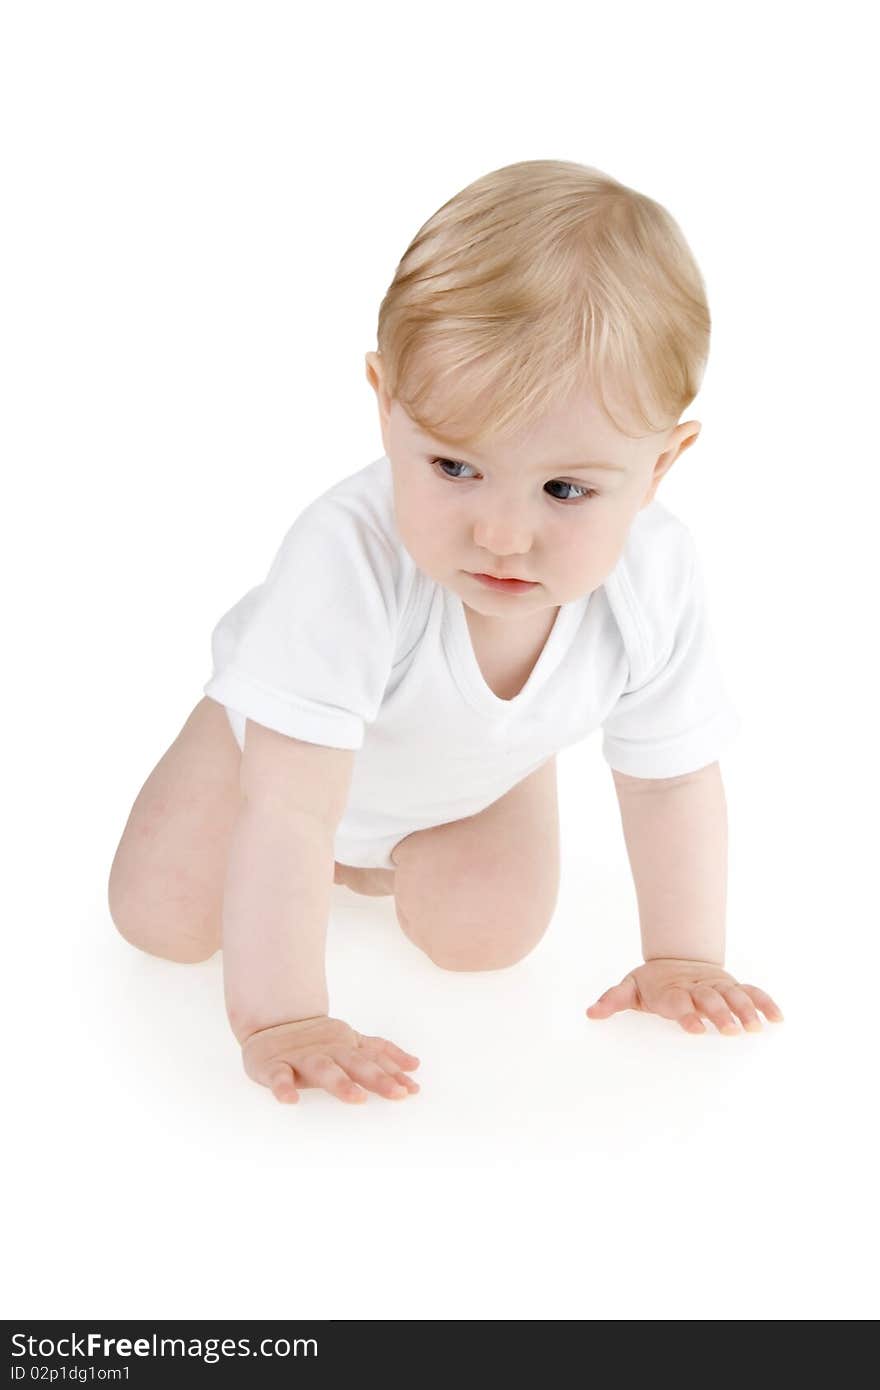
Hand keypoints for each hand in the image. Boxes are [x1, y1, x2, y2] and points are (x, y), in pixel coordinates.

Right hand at [241, 1015, 420, 1103]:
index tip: (413, 1089)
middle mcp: (328, 1051)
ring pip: (323, 1069)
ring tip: (358, 1098)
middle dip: (378, 1078)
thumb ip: (381, 1055)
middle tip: (398, 1094)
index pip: (375, 1059)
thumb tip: (415, 1066)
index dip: (394, 1072)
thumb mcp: (351, 1044)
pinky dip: (283, 1088)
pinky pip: (278, 1077)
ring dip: (341, 1083)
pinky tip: (290, 1101)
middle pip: (356, 1063)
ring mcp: (301, 1058)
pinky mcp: (273, 1066)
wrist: (270, 1025)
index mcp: (347, 1047)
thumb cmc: (317, 1043)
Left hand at [586, 959, 783, 1034]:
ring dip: (746, 1010)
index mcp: (671, 990)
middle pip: (710, 999)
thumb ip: (613, 1000)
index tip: (695, 1028)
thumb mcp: (630, 989)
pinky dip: (765, 1003)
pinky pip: (752, 993)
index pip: (678, 1002)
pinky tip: (778, 1019)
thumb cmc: (652, 983)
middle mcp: (697, 988)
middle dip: (720, 1014)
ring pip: (734, 996)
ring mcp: (716, 986)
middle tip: (730, 1031)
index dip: (686, 1014)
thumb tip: (591, 1014)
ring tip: (756, 1028)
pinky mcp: (732, 986)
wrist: (677, 958)